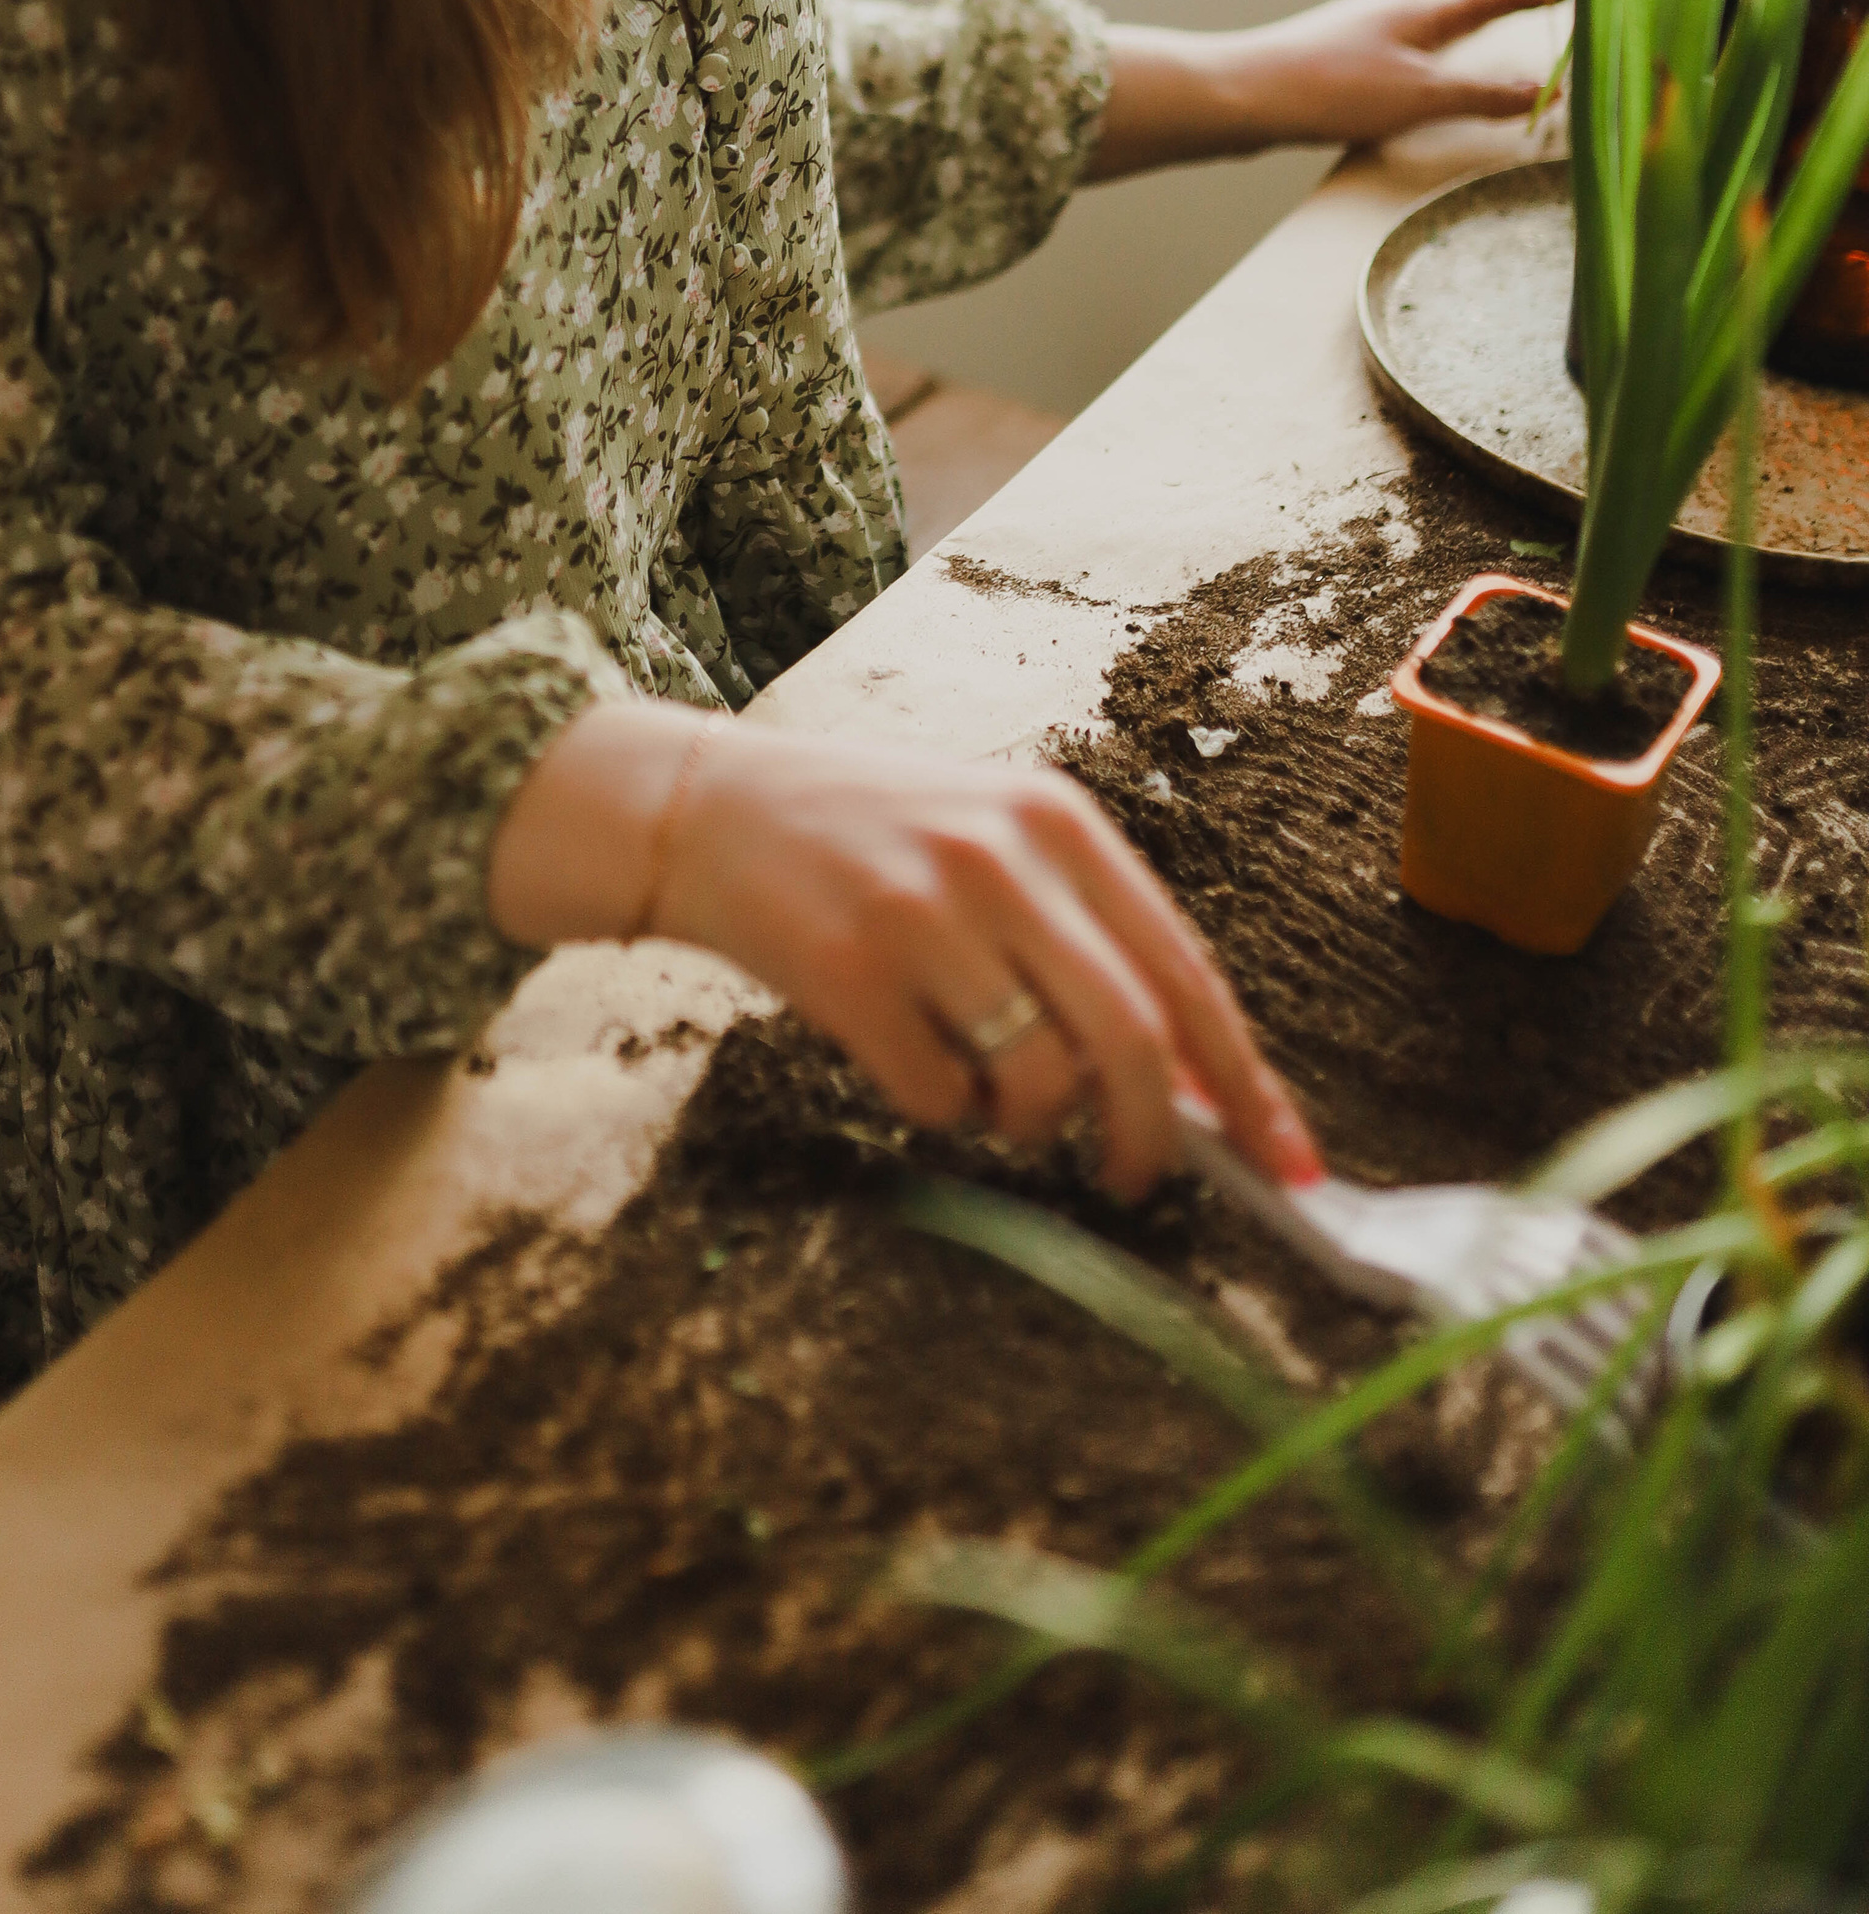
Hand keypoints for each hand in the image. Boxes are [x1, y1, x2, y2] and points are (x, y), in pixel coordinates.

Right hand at [489, 704, 1321, 1197]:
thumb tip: (1186, 1086)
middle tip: (1140, 1183)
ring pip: (1035, 1077)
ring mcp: (921, 912)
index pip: (1186, 972)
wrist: (705, 807)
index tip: (1285, 1166)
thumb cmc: (864, 839)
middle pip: (1130, 1036)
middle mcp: (1000, 858)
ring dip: (1025, 1124)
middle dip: (1151, 1139)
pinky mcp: (845, 969)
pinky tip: (908, 1061)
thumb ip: (1083, 936)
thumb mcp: (989, 845)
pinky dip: (939, 1109)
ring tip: (984, 1095)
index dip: (1245, 1082)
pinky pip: (934, 1094)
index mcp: (1056, 821)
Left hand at [1085, 0, 1568, 181]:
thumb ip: (1481, 94)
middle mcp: (1394, 6)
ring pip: (1429, 21)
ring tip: (1487, 32)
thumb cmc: (1330, 90)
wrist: (1240, 99)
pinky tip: (1416, 71)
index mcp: (1422, 6)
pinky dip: (1429, 51)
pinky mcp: (1336, 56)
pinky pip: (1401, 45)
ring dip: (1464, 25)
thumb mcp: (1419, 96)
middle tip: (1539, 0)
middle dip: (1503, 0)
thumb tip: (1545, 90)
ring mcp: (1362, 28)